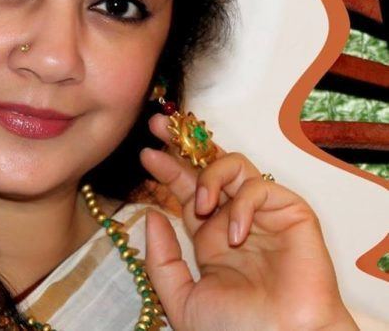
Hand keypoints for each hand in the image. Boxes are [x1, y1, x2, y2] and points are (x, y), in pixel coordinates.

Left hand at [139, 113, 358, 330]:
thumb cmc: (237, 330)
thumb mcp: (183, 300)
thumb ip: (162, 260)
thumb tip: (152, 216)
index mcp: (210, 237)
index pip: (187, 191)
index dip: (168, 170)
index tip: (146, 155)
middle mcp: (234, 219)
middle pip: (207, 167)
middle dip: (182, 143)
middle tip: (158, 127)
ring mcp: (262, 213)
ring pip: (235, 165)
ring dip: (211, 176)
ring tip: (201, 205)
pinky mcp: (291, 211)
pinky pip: (261, 188)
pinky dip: (244, 203)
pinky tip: (237, 232)